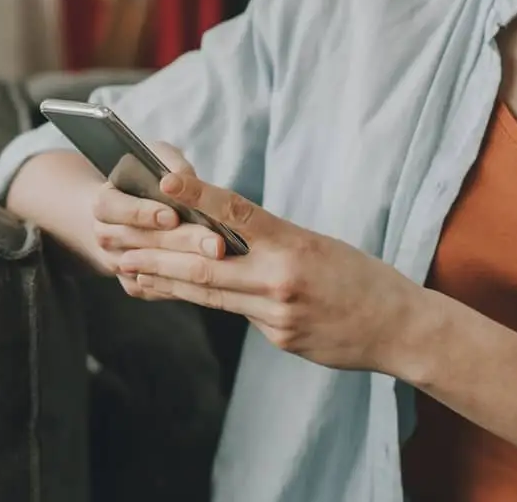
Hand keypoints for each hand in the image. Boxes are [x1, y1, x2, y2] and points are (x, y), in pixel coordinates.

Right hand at [86, 143, 228, 301]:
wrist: (124, 215)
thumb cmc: (144, 182)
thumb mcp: (154, 159)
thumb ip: (171, 163)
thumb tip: (186, 178)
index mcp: (104, 202)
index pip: (114, 208)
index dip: (142, 212)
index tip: (172, 215)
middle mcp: (105, 235)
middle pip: (139, 241)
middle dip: (179, 242)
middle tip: (215, 244)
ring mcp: (117, 263)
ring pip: (149, 269)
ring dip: (186, 267)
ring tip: (218, 261)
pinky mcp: (132, 284)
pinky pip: (156, 289)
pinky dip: (183, 285)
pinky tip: (211, 279)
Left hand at [115, 169, 425, 374]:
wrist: (400, 329)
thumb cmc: (360, 276)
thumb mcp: (317, 245)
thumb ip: (270, 241)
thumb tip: (222, 236)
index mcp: (293, 244)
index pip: (237, 212)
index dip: (198, 195)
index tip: (164, 179)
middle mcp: (280, 279)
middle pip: (204, 264)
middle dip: (155, 254)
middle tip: (116, 243)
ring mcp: (276, 314)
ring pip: (208, 293)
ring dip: (163, 281)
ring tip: (128, 269)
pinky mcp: (278, 338)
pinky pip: (236, 314)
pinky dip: (204, 299)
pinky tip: (172, 292)